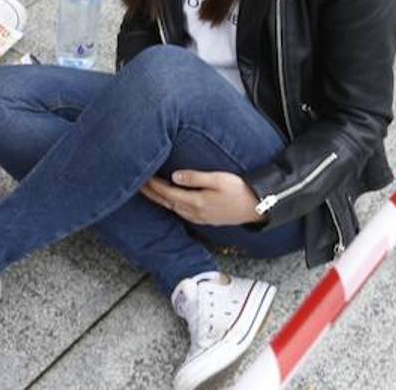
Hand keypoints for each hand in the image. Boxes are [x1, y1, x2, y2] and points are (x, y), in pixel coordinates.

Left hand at [141, 170, 263, 225]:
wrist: (258, 207)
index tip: (143, 176)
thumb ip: (195, 178)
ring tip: (150, 190)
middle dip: (152, 193)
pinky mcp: (205, 218)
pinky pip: (181, 212)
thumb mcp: (218, 179)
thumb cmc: (240, 190)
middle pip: (166, 202)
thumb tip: (174, 176)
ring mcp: (200, 217)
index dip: (153, 185)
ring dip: (160, 199)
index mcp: (196, 202)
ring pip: (173, 208)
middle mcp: (195, 212)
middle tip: (138, 184)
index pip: (168, 192)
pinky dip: (171, 204)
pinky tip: (170, 199)